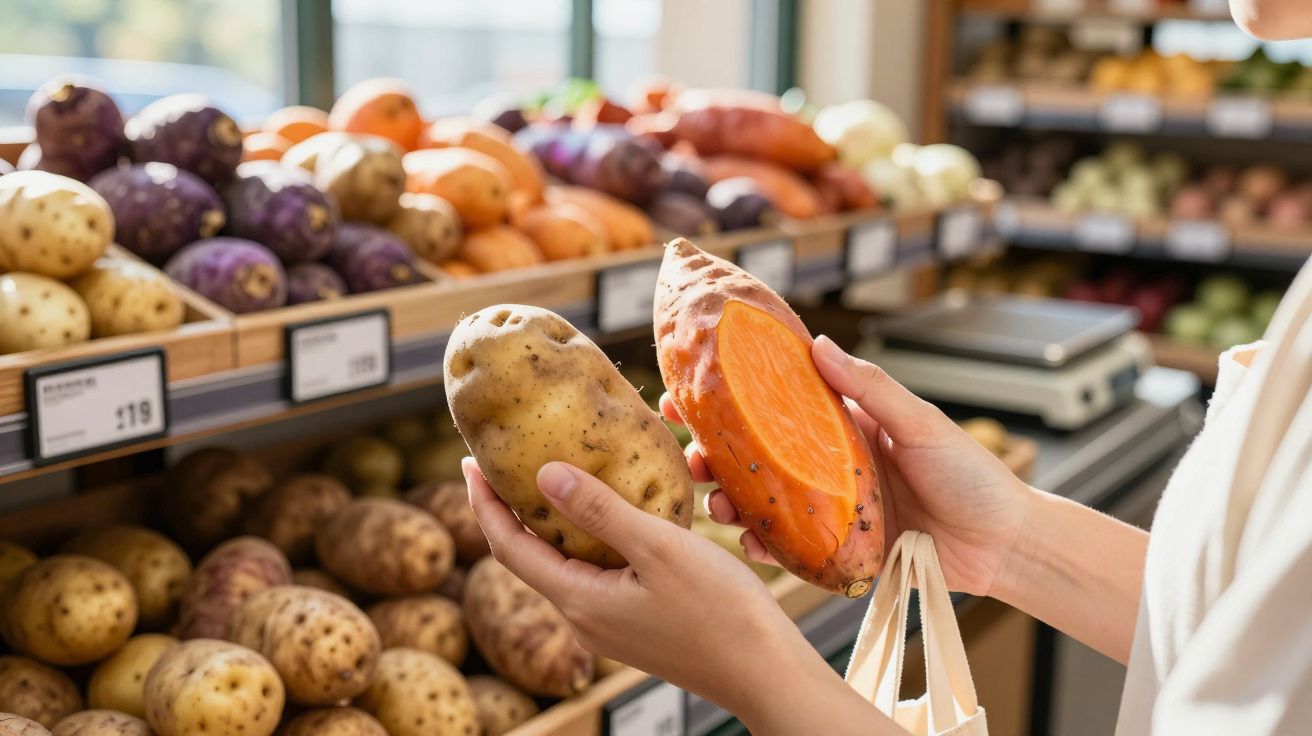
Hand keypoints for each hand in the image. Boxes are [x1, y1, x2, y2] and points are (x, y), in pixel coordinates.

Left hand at [462, 457, 833, 717]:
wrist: (765, 672)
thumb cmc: (720, 611)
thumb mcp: (658, 548)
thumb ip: (600, 510)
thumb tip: (543, 474)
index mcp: (580, 600)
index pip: (509, 548)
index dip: (484, 505)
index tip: (468, 462)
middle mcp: (585, 619)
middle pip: (530, 558)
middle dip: (511, 511)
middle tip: (502, 462)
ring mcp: (609, 627)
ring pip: (564, 566)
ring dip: (551, 525)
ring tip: (550, 479)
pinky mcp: (634, 627)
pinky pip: (595, 575)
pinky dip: (587, 540)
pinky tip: (608, 516)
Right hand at [664, 335, 1032, 597]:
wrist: (1005, 544)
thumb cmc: (971, 474)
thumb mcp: (921, 422)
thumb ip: (870, 387)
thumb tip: (819, 344)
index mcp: (842, 428)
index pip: (773, 406)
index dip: (728, 400)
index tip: (685, 394)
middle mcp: (827, 467)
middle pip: (754, 458)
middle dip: (714, 456)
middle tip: (689, 456)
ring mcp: (828, 511)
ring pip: (763, 504)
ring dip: (730, 503)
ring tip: (716, 506)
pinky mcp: (837, 552)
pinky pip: (789, 549)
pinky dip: (765, 548)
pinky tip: (752, 547)